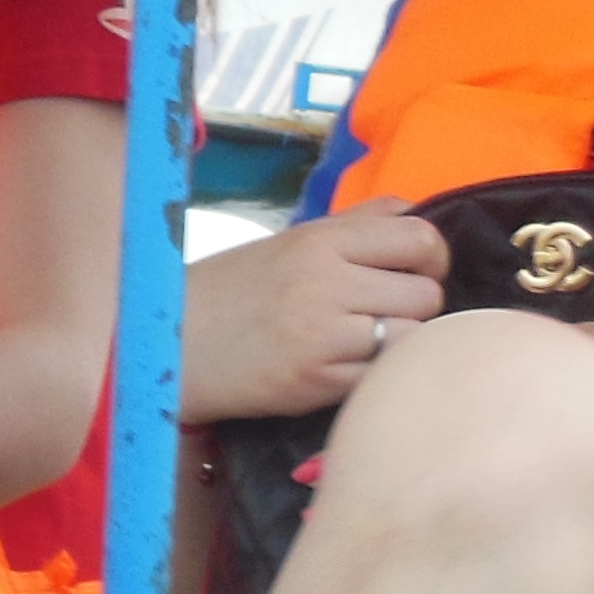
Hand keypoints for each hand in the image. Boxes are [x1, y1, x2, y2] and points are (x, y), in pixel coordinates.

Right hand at [180, 211, 449, 421]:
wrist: (162, 347)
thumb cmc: (225, 294)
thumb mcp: (284, 244)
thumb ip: (352, 226)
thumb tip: (415, 212)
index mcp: (318, 240)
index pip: (418, 236)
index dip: (431, 258)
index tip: (414, 273)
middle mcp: (326, 281)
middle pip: (425, 292)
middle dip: (416, 308)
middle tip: (384, 317)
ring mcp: (322, 333)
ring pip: (413, 337)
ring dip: (399, 346)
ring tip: (364, 347)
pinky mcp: (316, 382)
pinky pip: (382, 377)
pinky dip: (375, 378)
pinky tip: (346, 373)